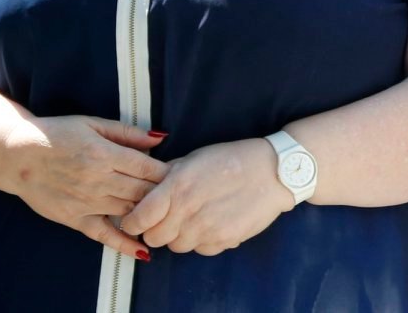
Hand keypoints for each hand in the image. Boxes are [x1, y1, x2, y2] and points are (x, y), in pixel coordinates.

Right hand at [2, 116, 167, 259]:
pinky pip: (103, 235)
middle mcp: (97, 180)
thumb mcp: (93, 124)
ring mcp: (85, 202)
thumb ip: (128, 133)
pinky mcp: (74, 219)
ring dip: (150, 216)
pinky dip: (124, 244)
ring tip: (169, 217)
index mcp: (104, 154)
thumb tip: (160, 139)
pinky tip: (143, 250)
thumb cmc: (58, 134)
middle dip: (164, 194)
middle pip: (142, 192)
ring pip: (128, 212)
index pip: (147, 168)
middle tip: (180, 196)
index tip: (181, 174)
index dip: (167, 173)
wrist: (17, 155)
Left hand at [123, 138, 292, 255]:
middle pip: (154, 238)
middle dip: (157, 229)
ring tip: (197, 217)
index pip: (137, 219)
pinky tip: (215, 221)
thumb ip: (167, 175)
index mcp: (176, 187)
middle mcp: (187, 211)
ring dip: (181, 235)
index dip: (133, 221)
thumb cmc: (233, 159)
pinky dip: (203, 239)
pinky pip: (200, 249)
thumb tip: (146, 188)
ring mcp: (205, 229)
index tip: (138, 219)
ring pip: (176, 246)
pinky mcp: (223, 241)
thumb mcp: (195, 158)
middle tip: (170, 217)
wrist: (274, 172)